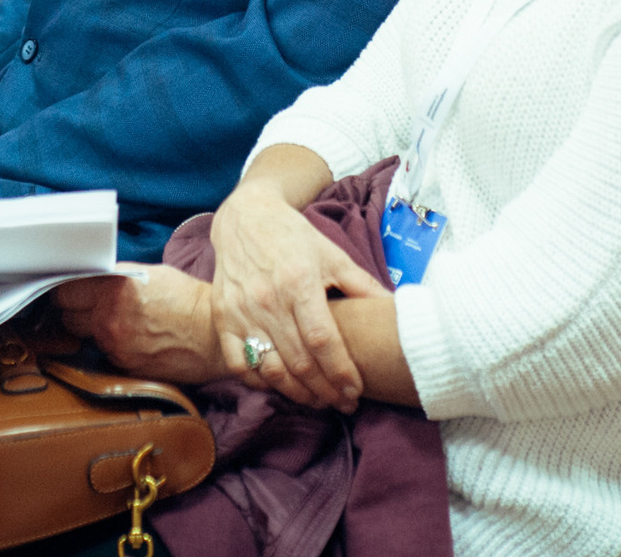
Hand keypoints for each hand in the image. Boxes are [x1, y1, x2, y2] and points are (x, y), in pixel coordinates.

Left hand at [54, 265, 220, 384]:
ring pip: (85, 337)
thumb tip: (91, 280)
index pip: (65, 292)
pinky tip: (131, 338)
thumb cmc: (187, 300)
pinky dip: (111, 346)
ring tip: (118, 322)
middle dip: (77, 311)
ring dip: (94, 330)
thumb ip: (115, 278)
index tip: (73, 291)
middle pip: (68, 317)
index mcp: (114, 289)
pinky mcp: (124, 366)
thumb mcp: (150, 274)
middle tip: (92, 306)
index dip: (68, 291)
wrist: (213, 336)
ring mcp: (115, 346)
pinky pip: (105, 354)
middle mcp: (110, 318)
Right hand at [207, 182, 386, 410]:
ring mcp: (241, 311)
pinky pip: (240, 364)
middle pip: (300, 362)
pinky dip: (261, 382)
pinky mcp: (223, 318)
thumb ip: (362, 284)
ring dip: (297, 394)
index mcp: (299, 282)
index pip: (323, 340)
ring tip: (319, 401)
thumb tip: (397, 307)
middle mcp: (267, 299)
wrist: (244, 219)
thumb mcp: (332, 255)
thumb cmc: (293, 238)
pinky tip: (282, 386)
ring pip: (271, 369)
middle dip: (326, 391)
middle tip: (344, 403)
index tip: (356, 390)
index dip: (341, 371)